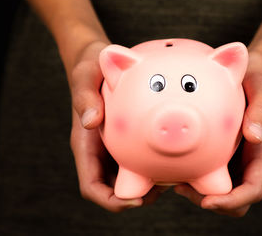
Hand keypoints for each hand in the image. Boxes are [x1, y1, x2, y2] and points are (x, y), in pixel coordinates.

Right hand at [68, 41, 166, 211]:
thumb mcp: (86, 76)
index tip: (135, 200)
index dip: (111, 200)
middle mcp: (101, 151)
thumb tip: (90, 121)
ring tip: (176, 176)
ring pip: (130, 177)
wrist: (98, 61)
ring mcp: (114, 146)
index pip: (93, 187)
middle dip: (138, 196)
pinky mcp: (127, 138)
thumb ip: (85, 97)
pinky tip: (175, 153)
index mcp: (87, 146)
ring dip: (151, 183)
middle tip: (166, 187)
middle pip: (116, 189)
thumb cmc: (89, 68)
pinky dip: (155, 162)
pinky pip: (140, 157)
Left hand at [174, 51, 261, 216]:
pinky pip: (212, 171)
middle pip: (236, 198)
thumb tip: (256, 136)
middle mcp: (250, 159)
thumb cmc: (260, 77)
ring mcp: (237, 156)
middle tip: (183, 189)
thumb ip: (261, 110)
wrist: (254, 70)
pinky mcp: (225, 149)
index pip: (253, 189)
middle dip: (212, 201)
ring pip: (222, 189)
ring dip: (200, 192)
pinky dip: (196, 176)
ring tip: (175, 181)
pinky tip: (177, 164)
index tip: (208, 202)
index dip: (232, 202)